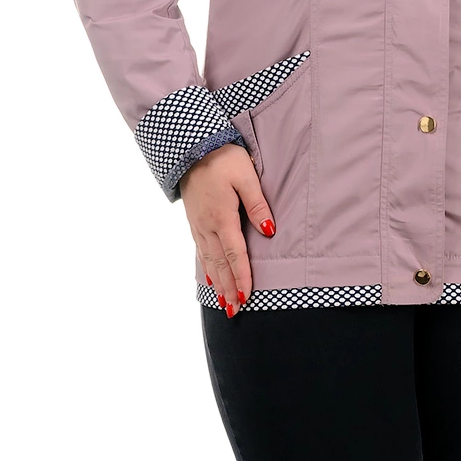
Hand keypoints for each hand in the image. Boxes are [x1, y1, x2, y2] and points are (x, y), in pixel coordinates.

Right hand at [179, 143, 275, 315]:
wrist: (191, 147)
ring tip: (224, 303)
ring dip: (217, 283)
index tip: (246, 297)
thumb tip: (269, 230)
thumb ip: (257, 204)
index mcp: (222, 217)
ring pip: (209, 261)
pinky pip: (201, 251)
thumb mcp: (245, 176)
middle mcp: (208, 226)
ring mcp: (199, 225)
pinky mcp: (195, 220)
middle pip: (220, 264)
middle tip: (235, 312)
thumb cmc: (223, 158)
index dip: (241, 276)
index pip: (235, 254)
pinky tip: (209, 277)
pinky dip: (206, 268)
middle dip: (228, 288)